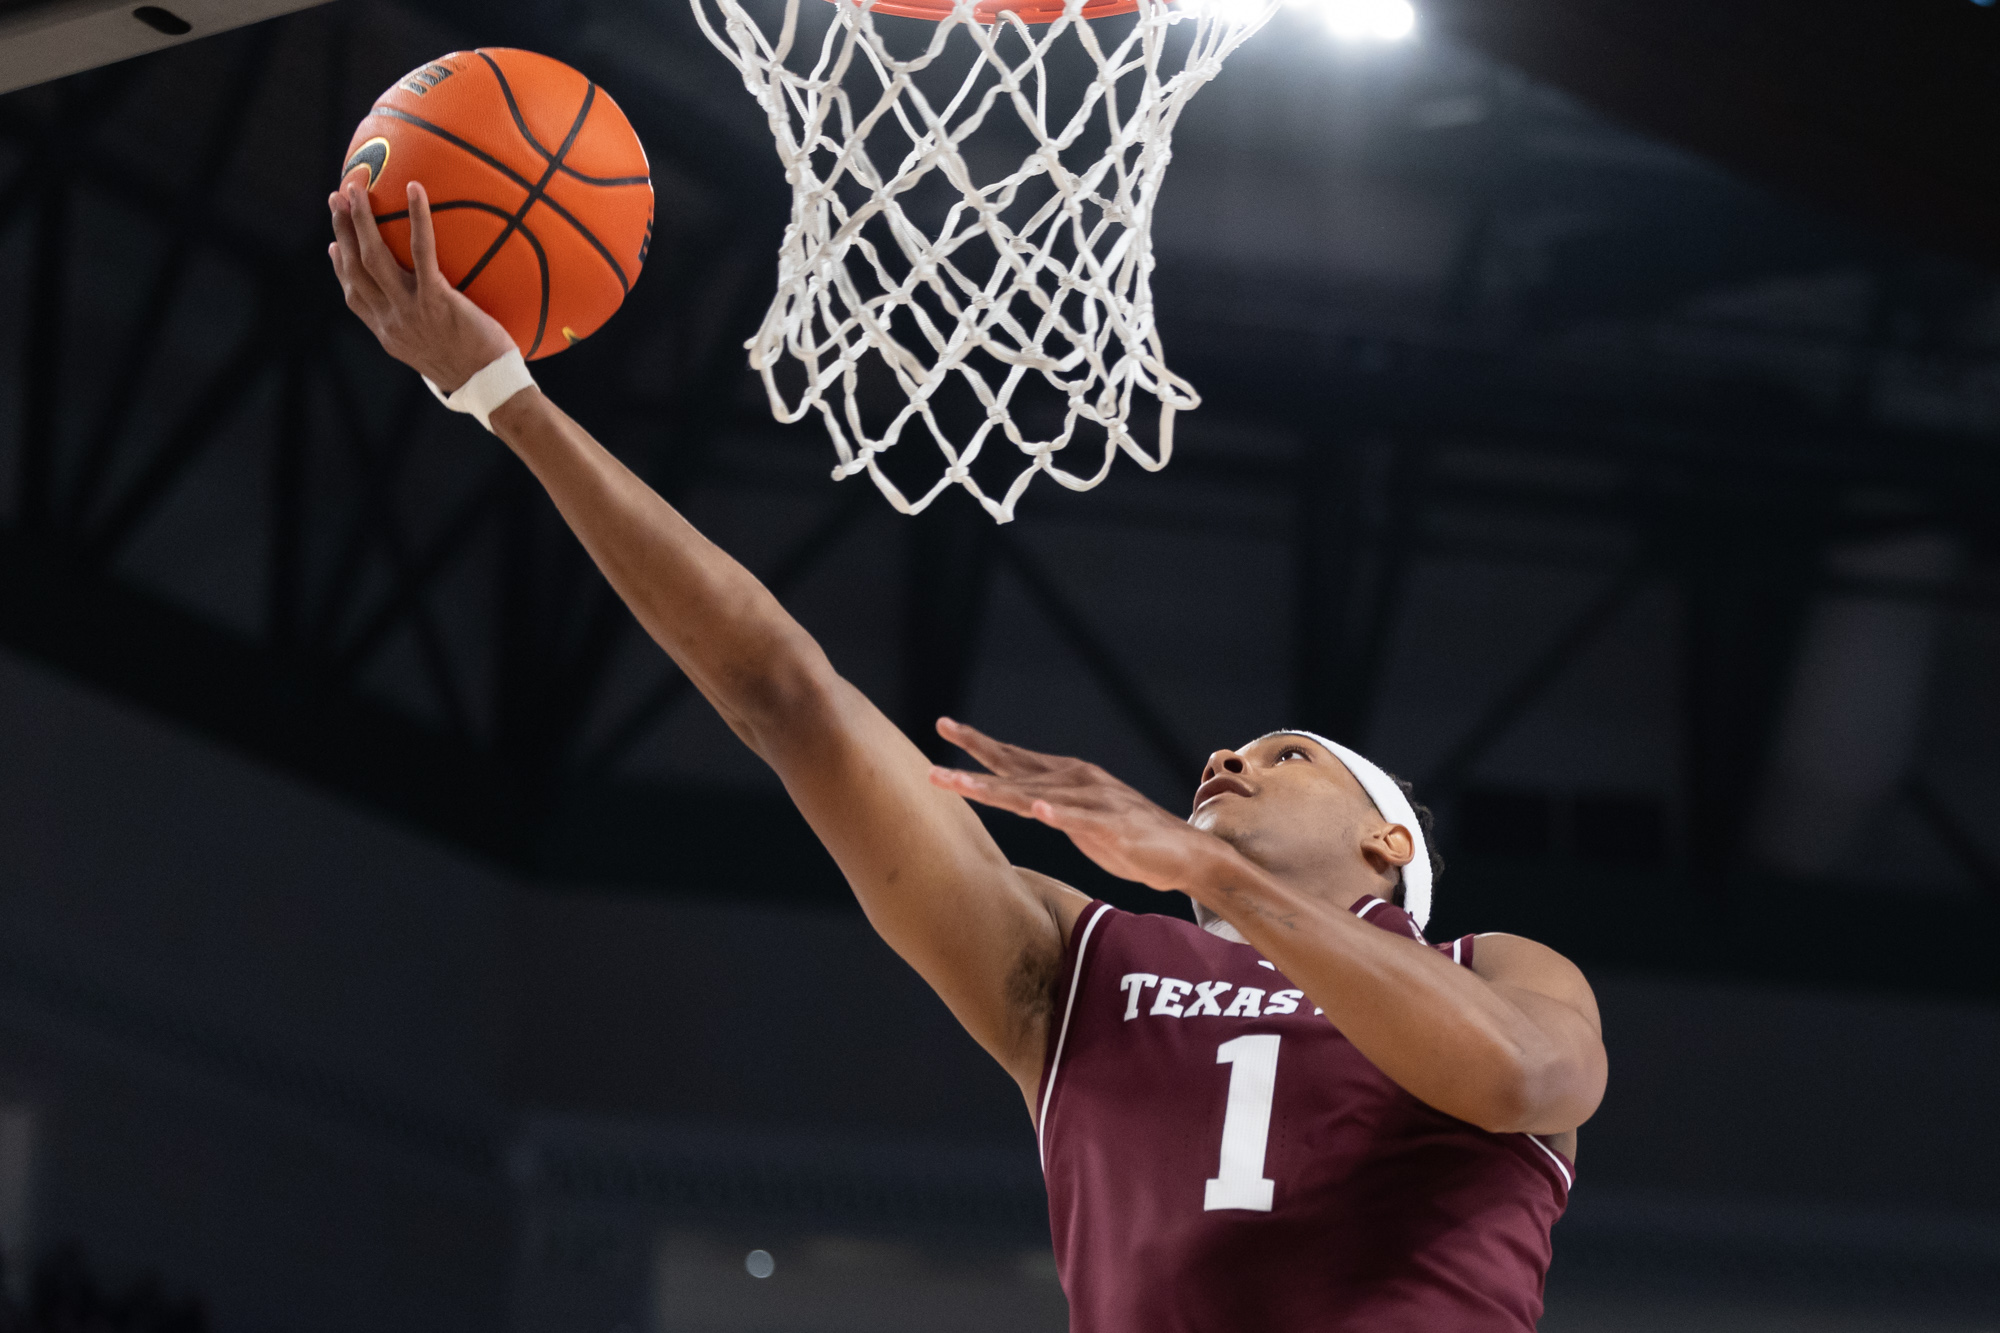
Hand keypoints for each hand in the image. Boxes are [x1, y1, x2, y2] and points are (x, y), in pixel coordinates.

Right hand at [328, 176, 515, 392]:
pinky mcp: (435, 300)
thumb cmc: (476, 369)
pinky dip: (417, 217)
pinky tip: (415, 189)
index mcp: (389, 334)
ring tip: (356, 187)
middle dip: (341, 230)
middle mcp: (391, 322)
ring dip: (360, 219)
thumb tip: (434, 309)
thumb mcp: (441, 352)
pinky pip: (422, 251)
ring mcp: (409, 311)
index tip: (335, 245)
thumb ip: (427, 328)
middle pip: (354, 269)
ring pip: (372, 257)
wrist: (490, 387)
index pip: (355, 296)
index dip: (342, 268)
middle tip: (337, 198)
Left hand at [928, 718, 1229, 893]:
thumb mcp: (1078, 818)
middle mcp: (1078, 782)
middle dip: (973, 766)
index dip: (979, 744)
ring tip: (964, 784)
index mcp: (1067, 778)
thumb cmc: (1129, 838)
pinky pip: (1083, 820)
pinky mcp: (1116, 828)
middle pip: (1016, 773)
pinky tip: (1038, 810)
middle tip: (935, 760)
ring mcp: (1096, 802)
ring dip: (998, 790)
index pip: (1014, 759)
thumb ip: (1049, 805)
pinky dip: (1060, 814)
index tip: (945, 726)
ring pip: (1038, 795)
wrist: (1184, 854)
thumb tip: (1018, 800)